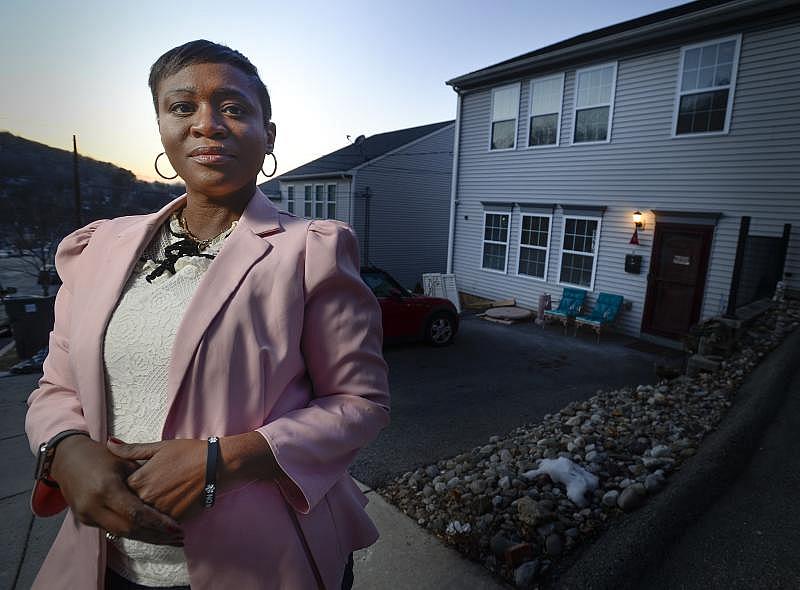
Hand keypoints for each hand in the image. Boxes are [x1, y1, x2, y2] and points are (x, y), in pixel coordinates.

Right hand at [49, 435, 183, 545]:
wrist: (66, 459)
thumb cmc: (100, 456)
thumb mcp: (123, 462)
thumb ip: (142, 480)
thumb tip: (165, 495)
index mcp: (107, 488)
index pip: (136, 513)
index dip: (158, 523)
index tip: (177, 528)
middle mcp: (95, 505)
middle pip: (130, 529)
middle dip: (156, 535)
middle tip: (178, 537)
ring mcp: (87, 515)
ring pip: (121, 533)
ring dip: (146, 537)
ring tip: (169, 539)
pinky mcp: (85, 520)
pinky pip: (112, 530)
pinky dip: (133, 532)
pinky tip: (150, 533)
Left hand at [107, 438, 206, 521]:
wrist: (217, 465)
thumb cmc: (188, 452)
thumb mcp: (159, 447)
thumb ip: (131, 450)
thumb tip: (108, 443)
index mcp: (138, 480)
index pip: (120, 490)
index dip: (125, 486)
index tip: (133, 482)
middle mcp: (146, 498)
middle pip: (131, 505)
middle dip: (134, 501)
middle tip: (150, 491)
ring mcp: (160, 510)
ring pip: (146, 516)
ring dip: (148, 510)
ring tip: (161, 497)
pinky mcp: (174, 519)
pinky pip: (161, 522)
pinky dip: (162, 516)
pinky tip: (171, 503)